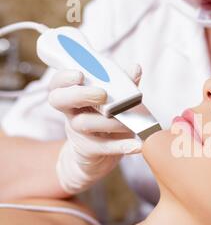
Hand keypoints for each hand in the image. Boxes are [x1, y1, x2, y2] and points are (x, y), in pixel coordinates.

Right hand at [49, 64, 142, 194]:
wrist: (99, 156)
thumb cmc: (106, 120)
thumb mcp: (113, 101)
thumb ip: (123, 84)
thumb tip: (135, 68)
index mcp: (73, 95)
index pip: (58, 83)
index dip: (64, 77)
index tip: (79, 74)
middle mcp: (71, 112)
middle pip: (59, 100)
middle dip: (79, 94)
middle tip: (102, 94)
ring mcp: (77, 132)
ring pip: (84, 124)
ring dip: (109, 121)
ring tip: (129, 122)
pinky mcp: (88, 150)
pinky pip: (102, 147)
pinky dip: (121, 146)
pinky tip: (137, 145)